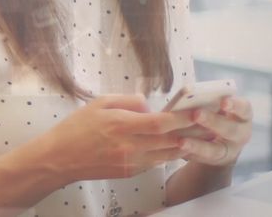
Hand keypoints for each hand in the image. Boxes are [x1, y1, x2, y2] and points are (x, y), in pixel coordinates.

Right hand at [43, 94, 196, 181]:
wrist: (59, 158)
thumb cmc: (76, 128)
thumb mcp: (99, 103)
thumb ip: (127, 100)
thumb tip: (148, 104)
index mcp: (120, 126)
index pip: (159, 123)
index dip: (181, 118)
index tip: (197, 111)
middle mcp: (129, 147)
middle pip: (169, 140)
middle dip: (192, 132)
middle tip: (212, 124)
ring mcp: (130, 162)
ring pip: (166, 154)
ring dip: (186, 145)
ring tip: (205, 136)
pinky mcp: (129, 172)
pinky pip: (155, 161)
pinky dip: (169, 153)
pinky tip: (180, 146)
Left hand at [177, 96, 252, 166]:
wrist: (220, 140)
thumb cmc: (217, 113)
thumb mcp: (219, 107)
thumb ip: (210, 102)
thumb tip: (189, 94)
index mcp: (243, 115)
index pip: (243, 108)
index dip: (235, 105)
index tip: (223, 101)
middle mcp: (240, 134)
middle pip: (229, 130)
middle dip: (212, 122)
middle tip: (196, 114)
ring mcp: (229, 151)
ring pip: (215, 150)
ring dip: (197, 145)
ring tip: (181, 141)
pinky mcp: (214, 162)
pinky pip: (201, 159)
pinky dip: (189, 154)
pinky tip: (177, 148)